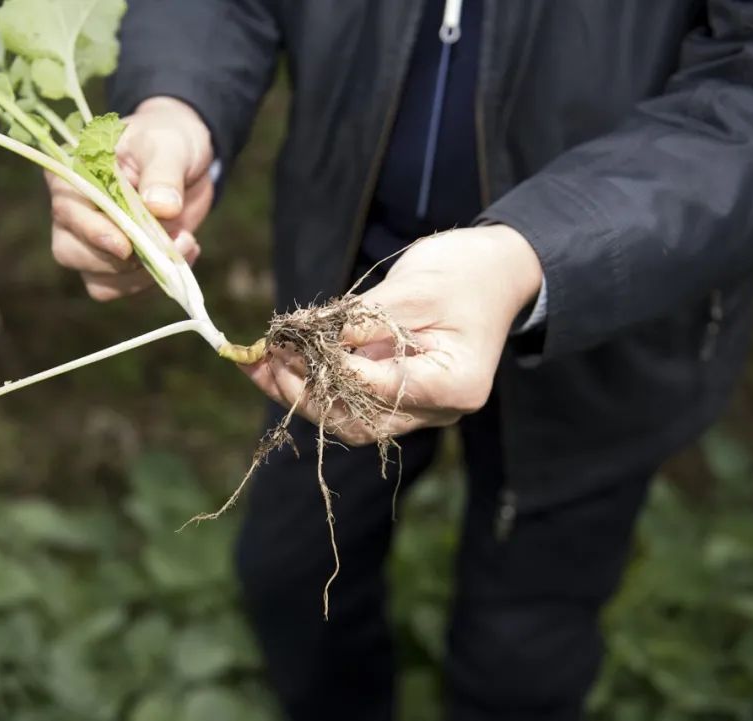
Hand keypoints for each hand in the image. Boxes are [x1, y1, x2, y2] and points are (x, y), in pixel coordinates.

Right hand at [47, 96, 214, 300]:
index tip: (125, 246)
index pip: (66, 209)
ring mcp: (92, 240)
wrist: (186, 158)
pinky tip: (184, 251)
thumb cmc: (167, 140)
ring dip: (142, 276)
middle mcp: (73, 210)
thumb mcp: (169, 146)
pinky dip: (154, 280)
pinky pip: (123, 287)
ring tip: (185, 243)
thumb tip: (161, 208)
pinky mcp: (117, 261)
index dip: (92, 232)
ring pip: (97, 280)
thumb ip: (163, 173)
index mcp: (73, 172)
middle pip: (71, 252)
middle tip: (168, 246)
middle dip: (119, 261)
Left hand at [245, 225, 543, 444]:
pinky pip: (346, 398)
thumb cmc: (465, 273)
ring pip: (346, 418)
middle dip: (307, 393)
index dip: (337, 371)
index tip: (298, 345)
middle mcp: (436, 410)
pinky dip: (310, 381)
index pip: (386, 391)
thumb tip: (307, 337)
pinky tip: (273, 361)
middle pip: (360, 421)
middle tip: (267, 361)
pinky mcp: (393, 393)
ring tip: (258, 364)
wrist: (494, 271)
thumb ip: (363, 319)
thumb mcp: (414, 289)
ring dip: (299, 393)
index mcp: (457, 386)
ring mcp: (415, 407)